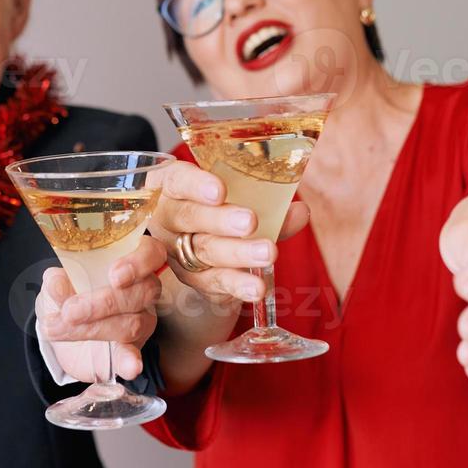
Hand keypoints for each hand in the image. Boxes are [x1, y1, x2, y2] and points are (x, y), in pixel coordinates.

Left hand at [37, 235, 166, 380]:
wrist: (61, 329)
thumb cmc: (66, 295)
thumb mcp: (57, 284)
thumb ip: (57, 281)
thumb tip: (56, 281)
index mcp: (129, 263)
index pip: (152, 254)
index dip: (138, 263)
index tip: (115, 276)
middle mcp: (142, 290)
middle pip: (143, 292)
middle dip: (104, 303)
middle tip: (70, 311)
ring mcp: (141, 321)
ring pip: (133, 323)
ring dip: (94, 328)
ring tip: (60, 328)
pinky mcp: (131, 350)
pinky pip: (135, 355)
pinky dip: (131, 362)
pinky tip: (129, 367)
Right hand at [146, 160, 309, 304]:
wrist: (207, 253)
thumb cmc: (222, 212)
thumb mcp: (241, 200)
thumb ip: (269, 206)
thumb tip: (299, 211)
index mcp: (173, 188)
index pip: (177, 180)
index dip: (195, 185)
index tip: (220, 190)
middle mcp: (169, 219)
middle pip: (189, 217)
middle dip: (220, 220)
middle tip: (249, 222)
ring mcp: (178, 252)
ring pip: (204, 251)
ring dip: (238, 252)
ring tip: (268, 252)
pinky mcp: (195, 280)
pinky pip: (215, 282)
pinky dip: (238, 284)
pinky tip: (258, 287)